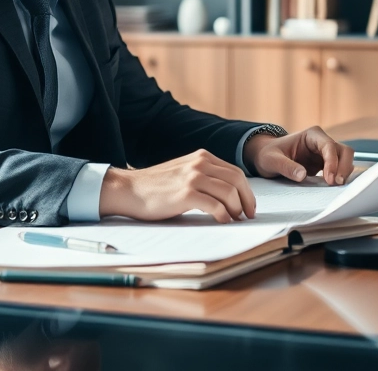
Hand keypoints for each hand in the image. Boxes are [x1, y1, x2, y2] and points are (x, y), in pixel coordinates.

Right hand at [99, 150, 256, 223]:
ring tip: (234, 220)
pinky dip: (224, 215)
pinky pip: (215, 206)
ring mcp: (193, 178)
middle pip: (237, 180)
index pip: (235, 172)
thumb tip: (229, 194)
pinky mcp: (186, 194)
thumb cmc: (155, 186)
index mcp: (202, 157)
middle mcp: (200, 163)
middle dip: (246, 200)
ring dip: (236, 209)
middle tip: (247, 215)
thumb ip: (204, 175)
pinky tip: (222, 221)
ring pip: (229, 193)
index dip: (246, 191)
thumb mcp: (183, 172)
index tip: (248, 205)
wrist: (129, 190)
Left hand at [244, 126, 355, 185]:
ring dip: (344, 173)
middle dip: (344, 167)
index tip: (330, 179)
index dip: (332, 162)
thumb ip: (286, 166)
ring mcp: (325, 153)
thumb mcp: (271, 160)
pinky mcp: (325, 165)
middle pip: (344, 151)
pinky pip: (339, 169)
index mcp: (311, 135)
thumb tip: (302, 175)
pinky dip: (340, 177)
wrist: (265, 158)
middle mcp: (321, 142)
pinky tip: (333, 188)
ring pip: (345, 160)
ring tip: (335, 187)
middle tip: (337, 184)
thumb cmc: (267, 155)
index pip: (329, 146)